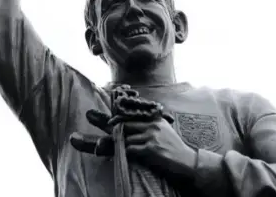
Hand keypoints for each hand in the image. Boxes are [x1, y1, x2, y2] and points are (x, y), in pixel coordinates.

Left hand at [70, 110, 197, 180]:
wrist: (188, 164)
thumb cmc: (173, 150)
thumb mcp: (162, 133)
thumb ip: (146, 127)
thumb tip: (127, 127)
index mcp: (152, 118)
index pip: (128, 113)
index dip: (111, 112)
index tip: (94, 111)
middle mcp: (150, 123)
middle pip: (121, 122)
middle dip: (102, 121)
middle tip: (87, 115)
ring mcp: (150, 135)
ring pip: (123, 137)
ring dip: (109, 142)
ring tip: (95, 144)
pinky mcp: (150, 149)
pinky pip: (129, 149)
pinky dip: (119, 152)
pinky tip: (109, 153)